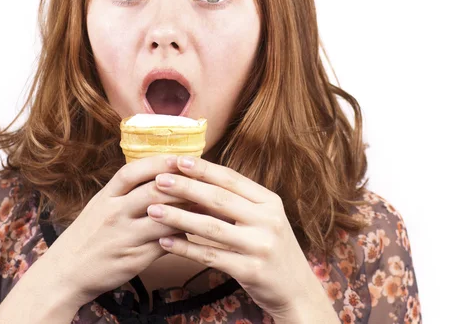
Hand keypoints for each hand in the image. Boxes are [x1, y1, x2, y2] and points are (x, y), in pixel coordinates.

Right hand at [43, 154, 189, 308]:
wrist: (66, 271)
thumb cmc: (89, 234)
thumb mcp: (100, 205)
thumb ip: (125, 190)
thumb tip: (161, 174)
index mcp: (106, 196)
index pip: (133, 172)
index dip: (159, 162)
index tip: (181, 157)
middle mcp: (114, 213)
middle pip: (153, 192)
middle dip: (182, 185)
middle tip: (204, 181)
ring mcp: (124, 237)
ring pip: (164, 220)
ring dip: (188, 212)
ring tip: (206, 206)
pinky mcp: (134, 259)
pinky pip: (165, 245)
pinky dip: (182, 237)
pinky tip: (193, 233)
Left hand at [146, 156, 336, 321]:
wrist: (297, 291)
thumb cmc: (272, 248)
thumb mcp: (264, 218)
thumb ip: (237, 201)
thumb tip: (198, 179)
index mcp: (269, 201)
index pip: (231, 179)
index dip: (203, 168)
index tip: (178, 159)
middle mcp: (267, 220)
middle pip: (219, 198)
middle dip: (185, 187)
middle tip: (159, 179)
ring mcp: (260, 246)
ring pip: (211, 227)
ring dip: (178, 216)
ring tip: (153, 209)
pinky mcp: (251, 271)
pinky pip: (210, 256)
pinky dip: (185, 248)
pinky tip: (165, 241)